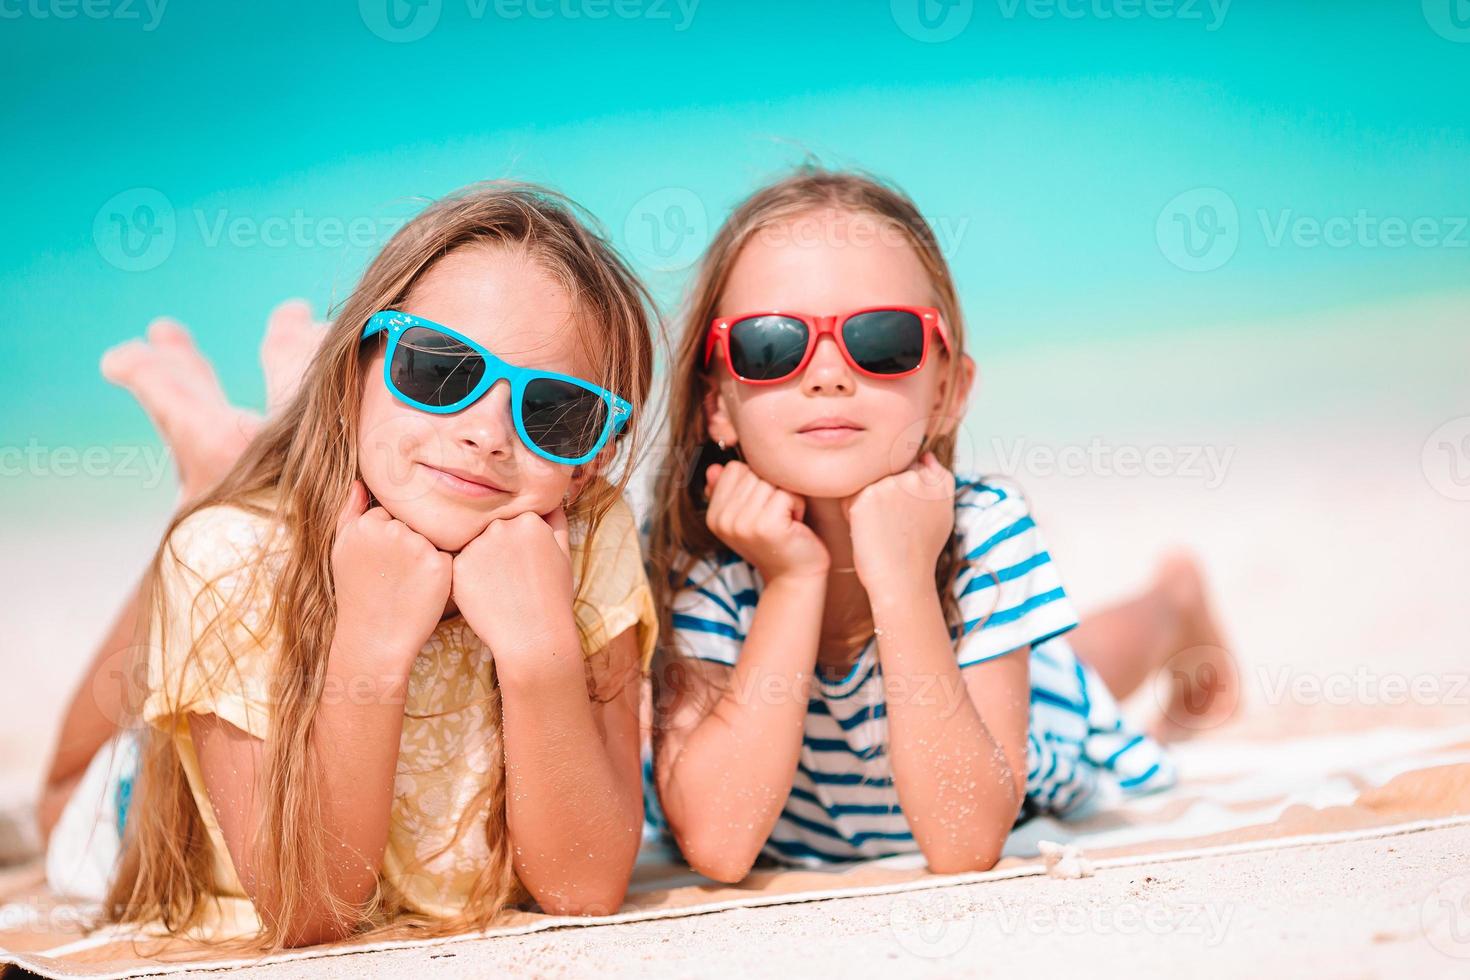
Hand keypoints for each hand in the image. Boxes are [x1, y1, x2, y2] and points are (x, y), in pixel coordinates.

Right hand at [331, 480, 452, 669]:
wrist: (374, 639)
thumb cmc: (356, 594)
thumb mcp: (342, 550)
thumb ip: (349, 513)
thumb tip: (358, 483)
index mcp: (367, 524)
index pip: (391, 513)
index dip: (389, 538)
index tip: (381, 562)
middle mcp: (393, 530)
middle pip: (414, 523)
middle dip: (409, 543)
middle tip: (395, 575)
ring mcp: (419, 547)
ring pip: (433, 536)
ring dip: (426, 555)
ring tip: (407, 582)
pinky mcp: (441, 566)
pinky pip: (448, 555)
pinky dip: (440, 570)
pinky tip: (422, 589)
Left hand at [452, 508, 577, 664]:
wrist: (534, 637)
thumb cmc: (553, 598)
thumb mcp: (564, 555)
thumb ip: (556, 523)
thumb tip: (550, 502)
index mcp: (529, 520)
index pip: (515, 520)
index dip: (519, 544)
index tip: (524, 564)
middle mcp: (502, 526)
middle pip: (492, 530)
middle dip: (498, 549)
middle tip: (511, 579)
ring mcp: (478, 545)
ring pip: (474, 546)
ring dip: (481, 562)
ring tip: (498, 589)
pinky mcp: (458, 566)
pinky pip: (460, 565)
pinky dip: (468, 579)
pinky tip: (485, 596)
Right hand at [704, 461, 827, 580]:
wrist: (793, 577)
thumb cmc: (774, 542)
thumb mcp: (746, 516)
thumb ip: (729, 490)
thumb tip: (714, 467)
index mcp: (714, 515)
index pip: (734, 469)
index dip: (755, 481)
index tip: (763, 507)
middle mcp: (724, 519)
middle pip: (753, 471)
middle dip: (772, 488)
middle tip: (777, 516)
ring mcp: (743, 523)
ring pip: (771, 480)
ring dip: (786, 496)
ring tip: (785, 520)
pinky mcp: (766, 526)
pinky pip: (787, 493)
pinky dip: (797, 505)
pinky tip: (794, 525)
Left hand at [843, 453, 954, 591]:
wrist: (903, 580)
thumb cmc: (919, 553)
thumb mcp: (941, 514)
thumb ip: (935, 480)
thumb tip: (926, 456)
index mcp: (940, 480)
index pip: (913, 464)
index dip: (903, 488)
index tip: (905, 510)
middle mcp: (917, 476)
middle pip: (888, 471)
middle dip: (884, 492)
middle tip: (892, 524)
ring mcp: (892, 483)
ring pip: (868, 481)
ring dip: (867, 500)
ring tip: (880, 528)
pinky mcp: (867, 495)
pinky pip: (850, 494)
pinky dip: (852, 511)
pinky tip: (867, 530)